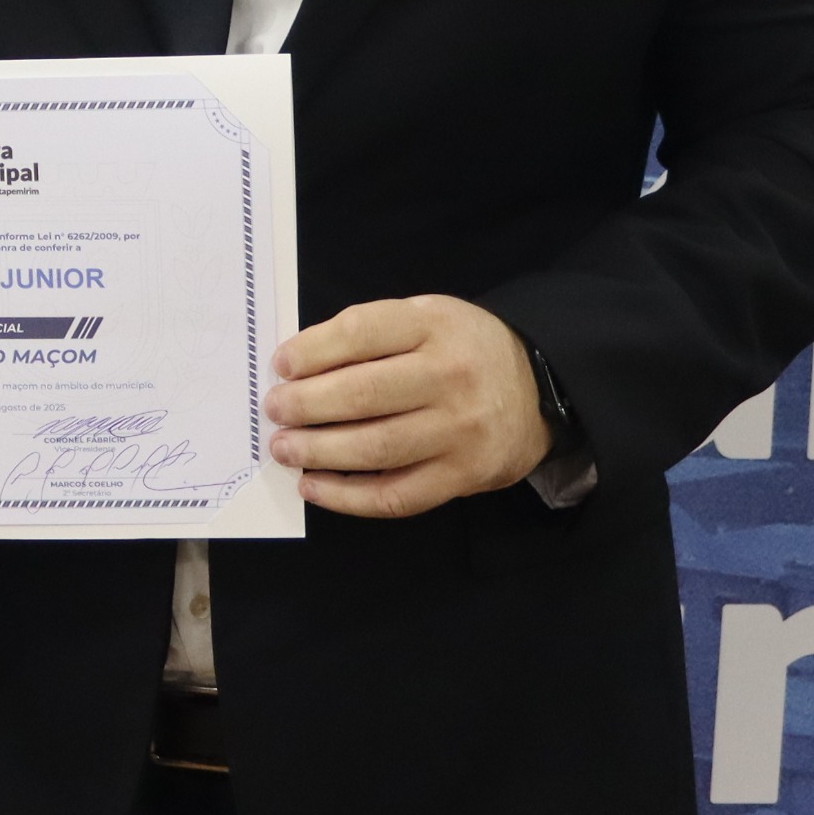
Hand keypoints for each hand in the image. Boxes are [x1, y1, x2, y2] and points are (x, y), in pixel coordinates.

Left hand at [263, 295, 553, 518]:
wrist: (538, 388)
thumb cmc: (462, 350)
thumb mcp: (426, 318)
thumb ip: (371, 334)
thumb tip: (297, 368)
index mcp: (435, 325)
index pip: (362, 332)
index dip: (312, 351)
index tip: (281, 365)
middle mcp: (451, 376)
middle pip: (364, 394)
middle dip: (306, 406)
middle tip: (275, 411)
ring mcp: (460, 430)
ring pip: (376, 448)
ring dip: (318, 452)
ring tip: (284, 448)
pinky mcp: (463, 475)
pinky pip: (396, 495)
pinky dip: (347, 496)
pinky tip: (314, 487)